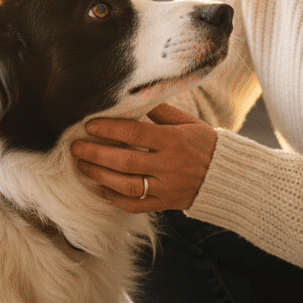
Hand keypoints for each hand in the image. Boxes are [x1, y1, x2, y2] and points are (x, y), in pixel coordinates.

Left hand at [72, 103, 217, 211]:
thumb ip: (161, 111)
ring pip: (126, 185)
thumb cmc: (204, 143)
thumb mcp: (187, 121)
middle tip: (75, 147)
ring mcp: (165, 188)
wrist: (227, 176)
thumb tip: (134, 96)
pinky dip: (114, 199)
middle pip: (125, 161)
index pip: (136, 133)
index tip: (89, 125)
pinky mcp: (164, 204)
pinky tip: (99, 189)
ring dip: (99, 176)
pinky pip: (135, 206)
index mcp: (173, 141)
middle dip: (96, 154)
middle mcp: (168, 166)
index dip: (110, 129)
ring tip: (81, 166)